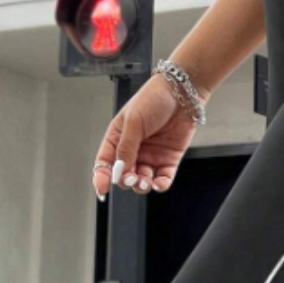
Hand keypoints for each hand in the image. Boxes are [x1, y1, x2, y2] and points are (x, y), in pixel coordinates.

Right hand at [90, 71, 207, 199]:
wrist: (182, 93)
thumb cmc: (153, 99)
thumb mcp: (134, 122)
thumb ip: (126, 148)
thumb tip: (120, 170)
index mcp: (118, 138)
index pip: (105, 162)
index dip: (102, 177)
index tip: (103, 189)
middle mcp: (133, 149)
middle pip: (124, 175)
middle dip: (125, 181)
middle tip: (131, 179)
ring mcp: (151, 155)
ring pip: (142, 180)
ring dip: (141, 185)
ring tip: (144, 182)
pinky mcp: (168, 159)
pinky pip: (163, 179)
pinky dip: (160, 185)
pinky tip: (158, 184)